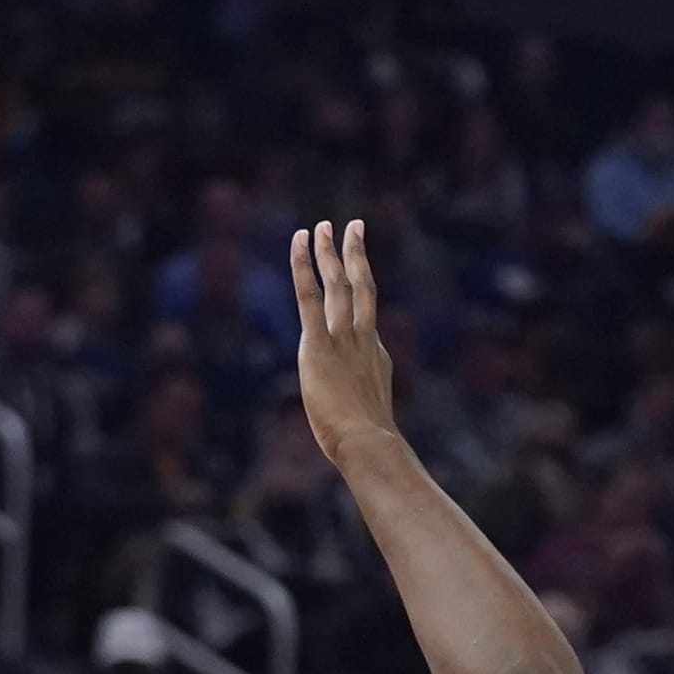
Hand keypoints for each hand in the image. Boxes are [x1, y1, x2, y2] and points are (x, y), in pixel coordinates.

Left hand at [291, 220, 396, 472]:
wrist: (369, 445)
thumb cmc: (370, 447)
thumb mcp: (370, 426)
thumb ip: (365, 416)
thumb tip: (369, 438)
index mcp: (375, 359)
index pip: (366, 322)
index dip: (360, 301)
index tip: (359, 278)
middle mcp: (362, 341)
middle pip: (362, 288)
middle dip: (356, 255)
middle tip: (352, 227)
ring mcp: (343, 341)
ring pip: (339, 285)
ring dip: (331, 252)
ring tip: (324, 226)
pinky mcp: (319, 346)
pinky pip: (309, 297)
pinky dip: (303, 267)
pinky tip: (299, 242)